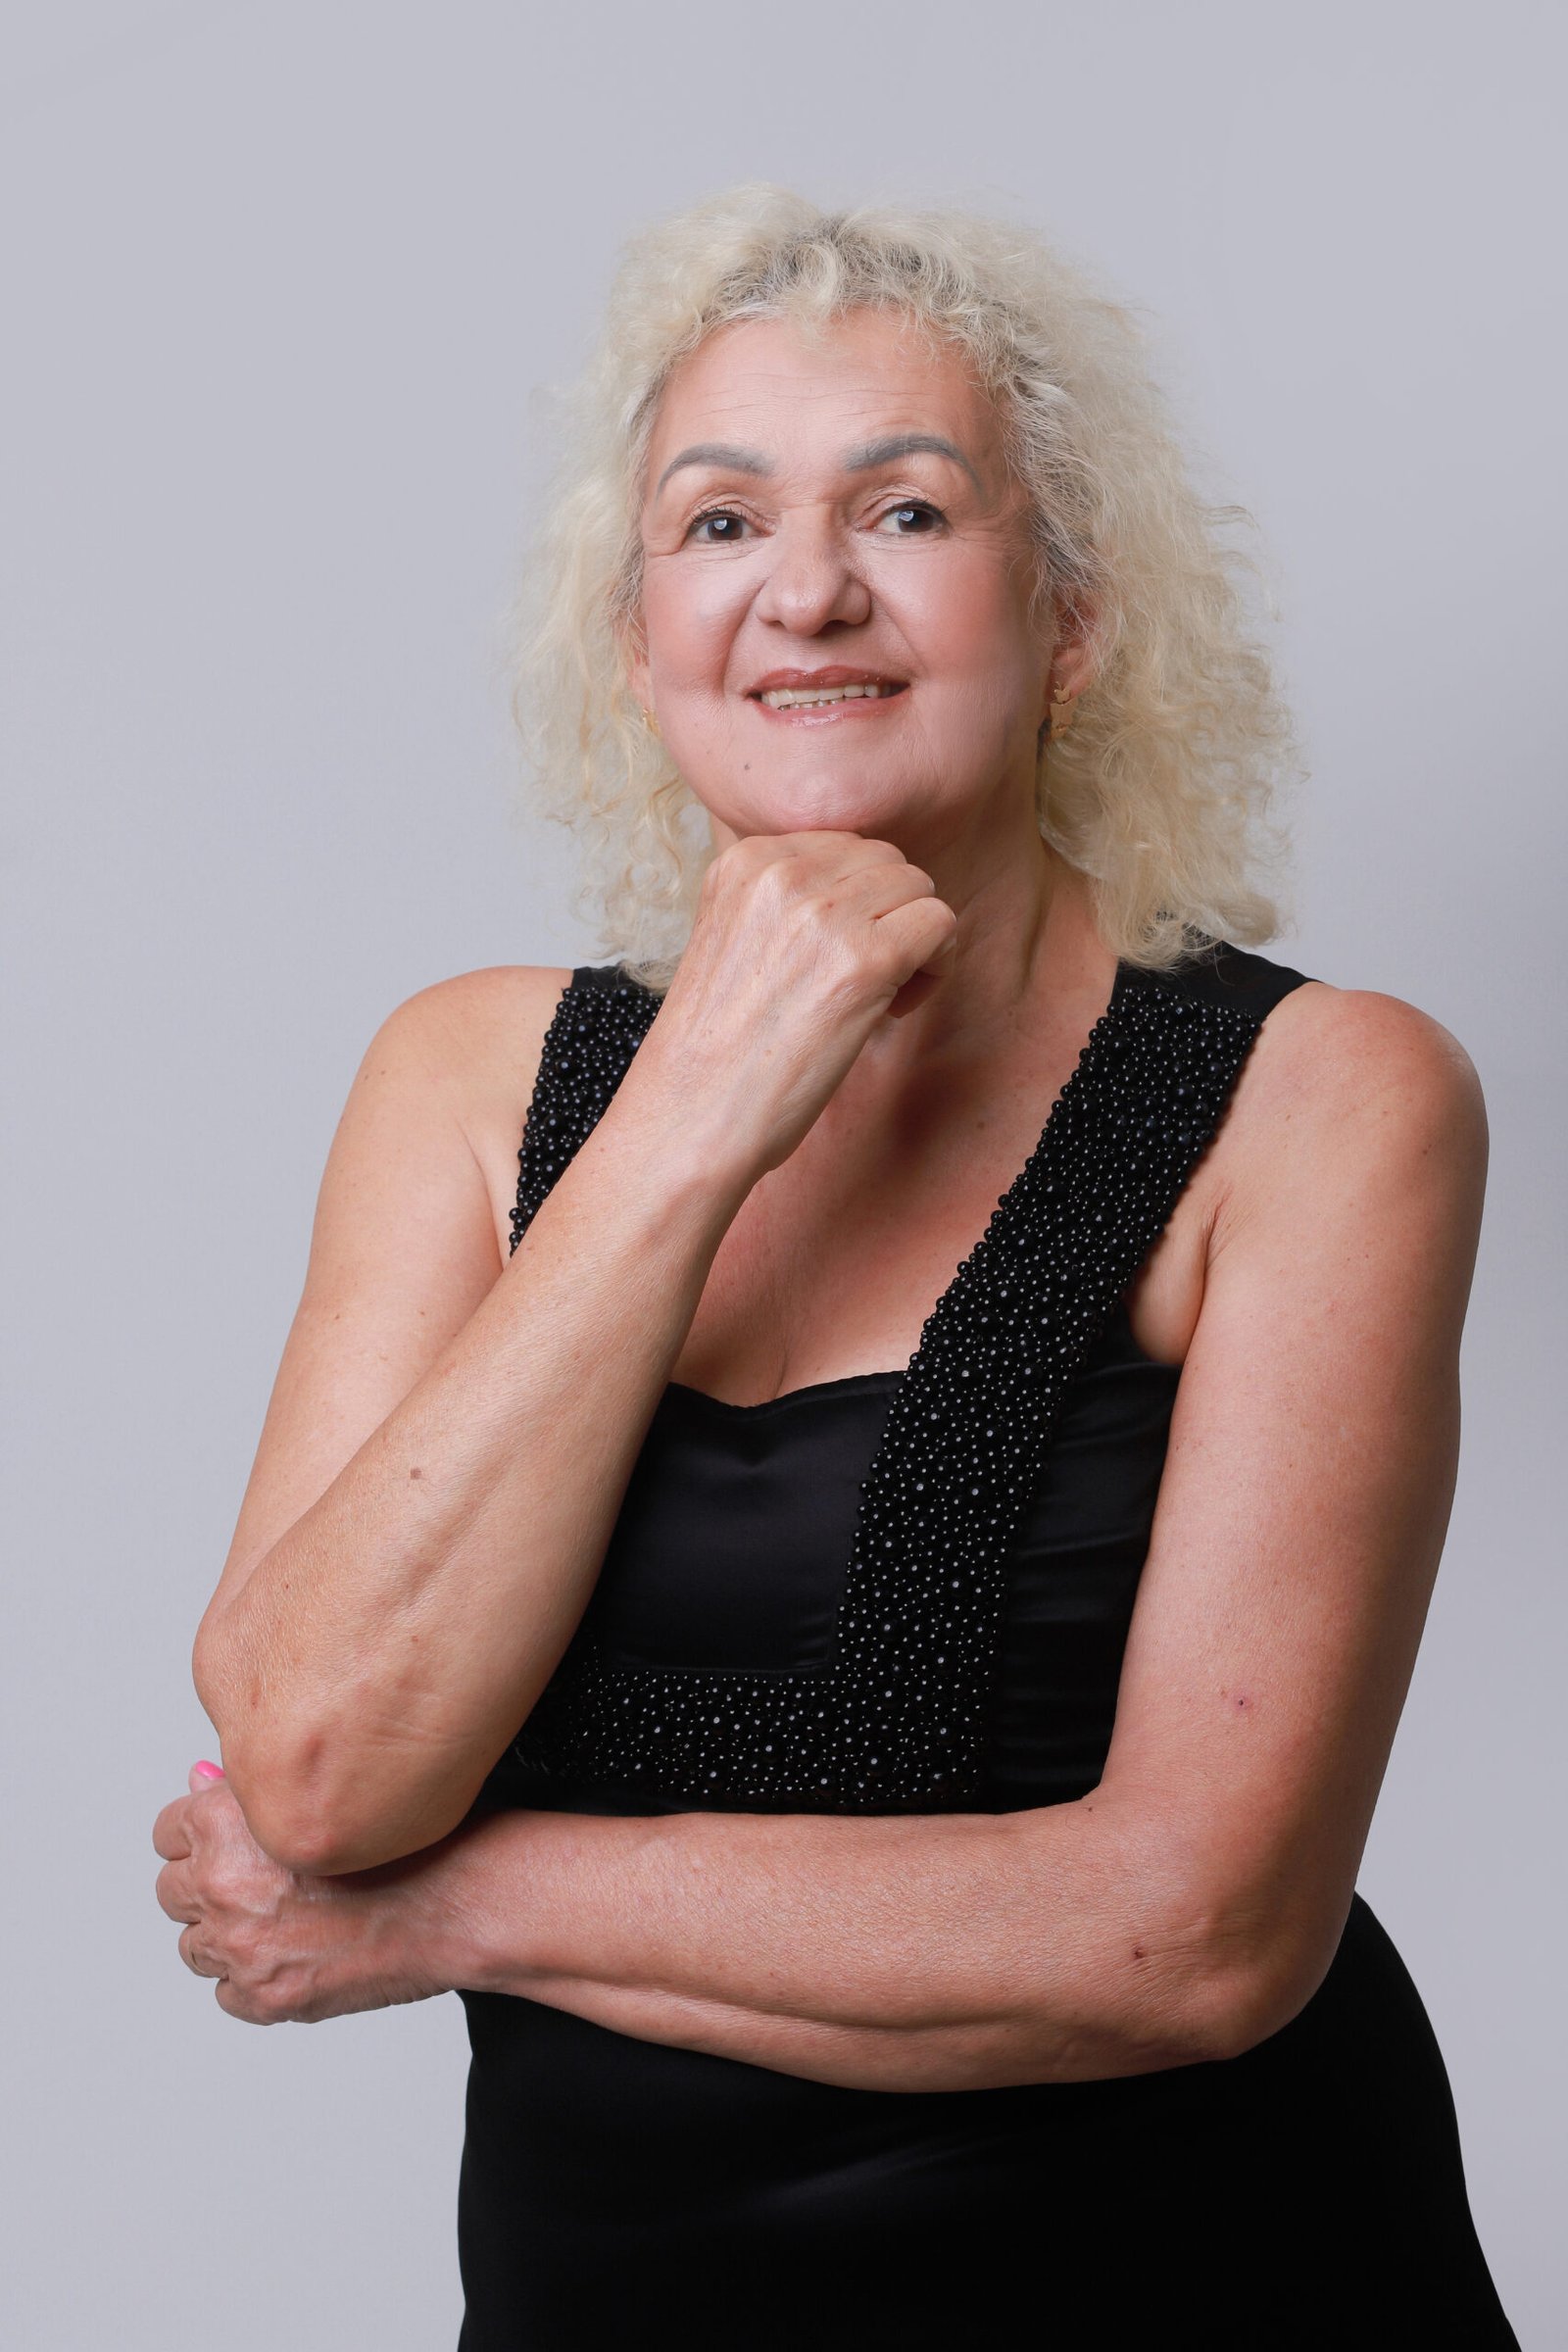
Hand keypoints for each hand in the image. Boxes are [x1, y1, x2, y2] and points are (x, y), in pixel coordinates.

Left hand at [153, 1762, 451, 2024]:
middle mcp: (224, 1884)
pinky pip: (227, 1993)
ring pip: (195, 1947)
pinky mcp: (265, 1998)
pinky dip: (255, 1980)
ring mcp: (241, 1948)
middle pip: (172, 1891)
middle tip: (264, 1885)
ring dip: (228, 1936)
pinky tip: (303, 1954)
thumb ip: (249, 1789)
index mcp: (229, 1823)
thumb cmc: (412, 1837)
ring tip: (290, 1921)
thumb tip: (199, 1778)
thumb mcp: (328, 1790)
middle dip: (208, 1886)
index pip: (169, 1830)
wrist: (466, 1900)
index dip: (201, 1834)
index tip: (228, 1842)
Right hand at [631, 829, 959, 1180]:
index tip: (831, 959)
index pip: (844, 846)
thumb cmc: (714, 1052)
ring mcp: (824, 913)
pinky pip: (941, 926)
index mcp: (744, 861)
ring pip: (920, 889)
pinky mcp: (865, 960)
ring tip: (877, 998)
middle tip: (861, 983)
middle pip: (887, 862)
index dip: (856, 904)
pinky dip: (935, 968)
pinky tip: (893, 1009)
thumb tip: (861, 889)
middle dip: (890, 918)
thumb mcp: (730, 939)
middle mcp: (781, 873)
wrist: (689, 1118)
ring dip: (916, 943)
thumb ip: (783, 902)